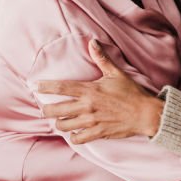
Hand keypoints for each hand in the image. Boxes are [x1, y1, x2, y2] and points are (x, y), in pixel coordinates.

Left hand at [37, 39, 163, 143]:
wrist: (145, 113)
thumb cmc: (131, 93)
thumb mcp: (116, 73)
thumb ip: (101, 59)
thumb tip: (92, 42)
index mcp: (90, 90)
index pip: (62, 88)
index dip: (46, 87)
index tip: (35, 86)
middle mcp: (87, 106)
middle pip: (56, 110)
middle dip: (46, 110)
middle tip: (44, 109)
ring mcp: (91, 121)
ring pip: (64, 125)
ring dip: (59, 123)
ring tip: (58, 121)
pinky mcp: (97, 133)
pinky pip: (78, 138)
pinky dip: (73, 136)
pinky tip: (73, 133)